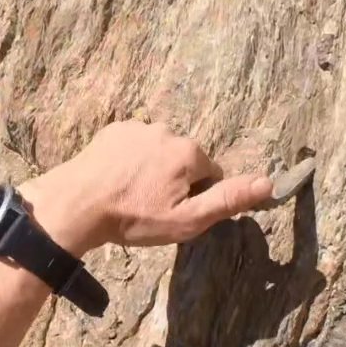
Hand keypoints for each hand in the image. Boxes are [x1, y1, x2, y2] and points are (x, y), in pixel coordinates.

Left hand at [21, 121, 271, 255]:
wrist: (77, 204)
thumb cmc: (133, 217)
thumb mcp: (186, 219)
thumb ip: (228, 200)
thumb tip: (268, 183)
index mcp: (189, 152)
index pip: (210, 175)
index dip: (196, 197)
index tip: (173, 211)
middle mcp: (167, 131)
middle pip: (184, 160)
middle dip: (174, 181)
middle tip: (150, 207)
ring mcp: (137, 128)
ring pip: (158, 152)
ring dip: (151, 170)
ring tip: (130, 195)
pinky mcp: (113, 130)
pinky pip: (134, 145)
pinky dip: (130, 160)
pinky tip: (116, 180)